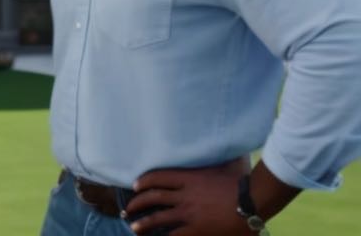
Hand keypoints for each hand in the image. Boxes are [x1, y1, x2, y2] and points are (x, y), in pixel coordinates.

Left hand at [127, 158, 250, 235]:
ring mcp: (189, 213)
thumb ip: (209, 164)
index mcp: (188, 178)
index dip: (144, 181)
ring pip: (158, 218)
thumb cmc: (240, 182)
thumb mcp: (219, 167)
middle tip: (128, 208)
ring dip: (143, 223)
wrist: (252, 200)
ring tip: (133, 227)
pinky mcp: (196, 230)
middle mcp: (184, 195)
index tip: (135, 186)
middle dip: (138, 203)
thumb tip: (210, 151)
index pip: (158, 177)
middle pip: (153, 197)